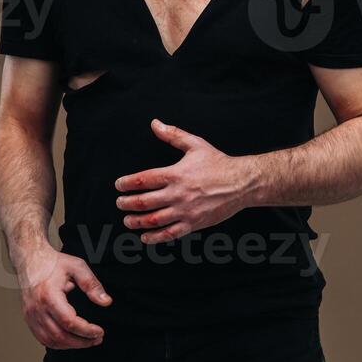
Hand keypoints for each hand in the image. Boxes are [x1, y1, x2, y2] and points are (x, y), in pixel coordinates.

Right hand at [17, 244, 112, 348]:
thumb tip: (106, 302)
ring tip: (86, 341)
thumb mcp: (77, 267)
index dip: (86, 331)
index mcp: (49, 295)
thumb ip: (91, 284)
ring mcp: (31, 315)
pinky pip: (42, 338)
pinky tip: (70, 340)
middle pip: (60, 336)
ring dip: (70, 345)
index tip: (99, 332)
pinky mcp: (29, 319)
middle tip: (97, 339)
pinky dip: (58, 344)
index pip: (69, 322)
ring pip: (51, 341)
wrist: (30, 260)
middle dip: (81, 342)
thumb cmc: (53, 263)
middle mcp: (38, 308)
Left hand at [114, 119, 249, 243]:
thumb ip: (173, 134)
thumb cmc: (218, 163)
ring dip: (137, 221)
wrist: (242, 183)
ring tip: (128, 220)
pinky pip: (170, 233)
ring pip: (154, 220)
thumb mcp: (195, 144)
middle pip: (144, 202)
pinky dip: (155, 237)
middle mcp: (178, 193)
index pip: (144, 180)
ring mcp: (186, 210)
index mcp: (176, 174)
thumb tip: (155, 124)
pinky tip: (145, 237)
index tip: (119, 185)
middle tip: (120, 203)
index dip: (127, 183)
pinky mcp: (194, 223)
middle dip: (127, 203)